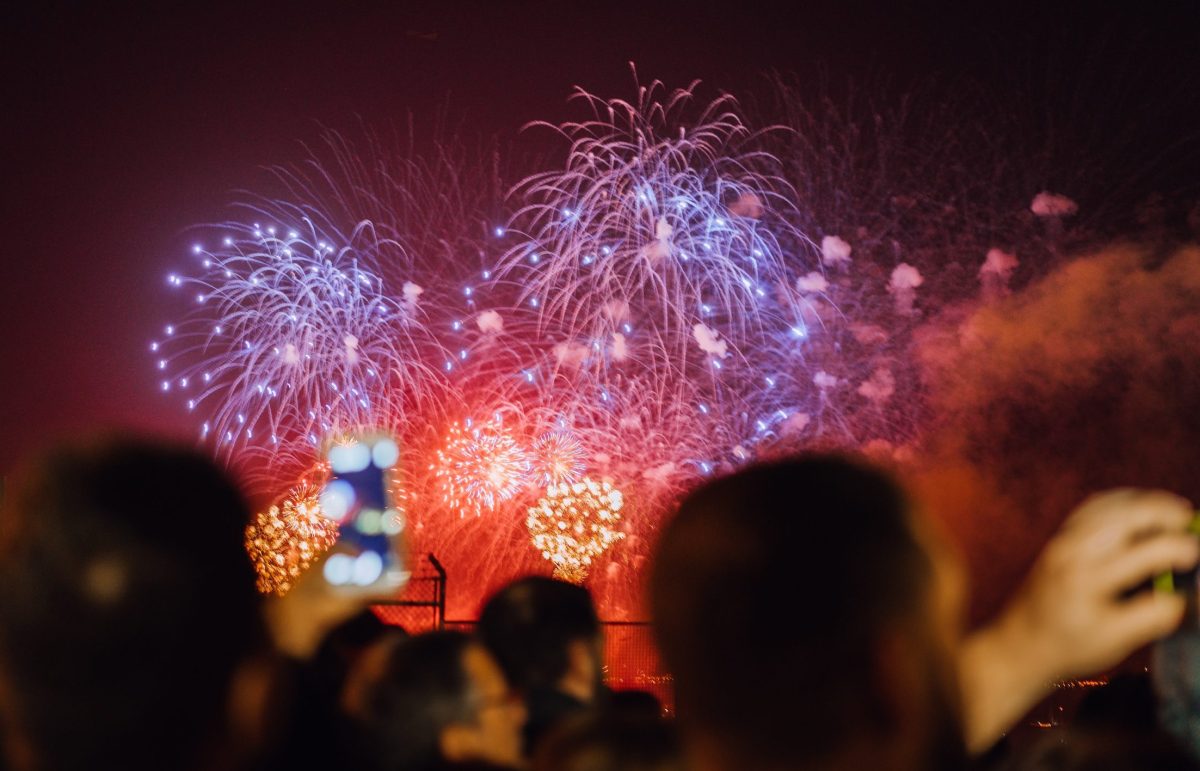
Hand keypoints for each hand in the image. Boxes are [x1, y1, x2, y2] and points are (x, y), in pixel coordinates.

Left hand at [959, 488, 1197, 750]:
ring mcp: (1063, 539)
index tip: (1196, 555)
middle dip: (1164, 512)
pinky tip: (1141, 508)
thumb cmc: (1069, 646)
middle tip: (1192, 521)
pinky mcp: (1059, 537)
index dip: (1179, 550)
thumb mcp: (1116, 641)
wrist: (1020, 644)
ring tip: (1176, 511)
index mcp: (1088, 578)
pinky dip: (1122, 501)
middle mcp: (1073, 551)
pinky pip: (1093, 507)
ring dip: (1145, 502)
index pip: (1144, 553)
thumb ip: (1154, 618)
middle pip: (1126, 515)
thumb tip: (1187, 597)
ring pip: (1109, 504)